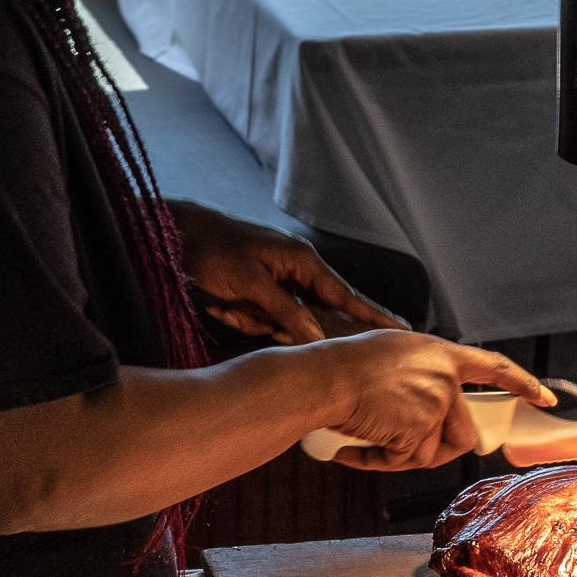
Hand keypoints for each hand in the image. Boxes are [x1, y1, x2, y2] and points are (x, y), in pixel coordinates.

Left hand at [168, 201, 408, 343]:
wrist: (175, 237)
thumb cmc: (213, 251)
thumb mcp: (249, 283)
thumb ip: (285, 311)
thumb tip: (316, 339)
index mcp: (302, 262)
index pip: (346, 296)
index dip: (373, 316)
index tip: (402, 330)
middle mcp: (296, 271)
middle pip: (310, 315)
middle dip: (277, 321)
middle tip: (249, 310)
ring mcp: (278, 281)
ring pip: (282, 321)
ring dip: (252, 318)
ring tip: (226, 302)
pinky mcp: (259, 290)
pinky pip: (261, 317)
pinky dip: (240, 315)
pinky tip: (220, 302)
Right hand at [318, 331, 555, 470]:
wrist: (324, 378)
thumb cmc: (343, 365)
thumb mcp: (390, 352)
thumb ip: (418, 372)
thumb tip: (423, 401)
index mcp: (440, 354)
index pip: (493, 368)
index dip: (521, 383)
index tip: (544, 397)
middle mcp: (444, 377)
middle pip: (461, 433)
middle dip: (434, 450)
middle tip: (400, 448)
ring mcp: (435, 404)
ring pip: (428, 452)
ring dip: (397, 455)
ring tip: (366, 436)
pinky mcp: (420, 429)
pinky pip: (405, 461)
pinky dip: (379, 461)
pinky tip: (355, 446)